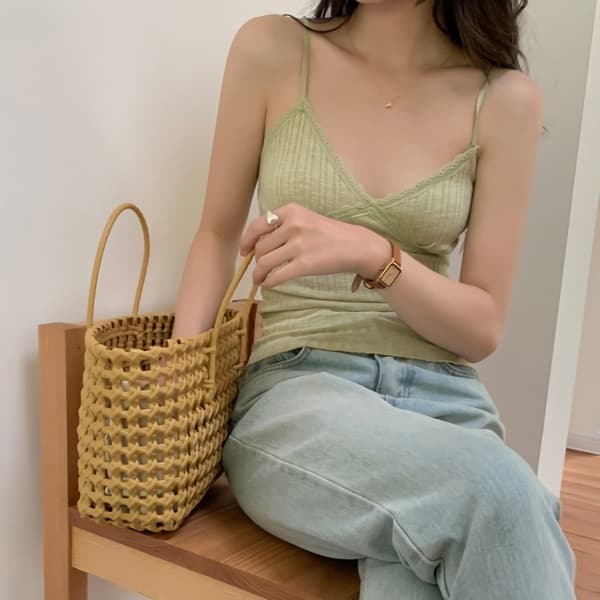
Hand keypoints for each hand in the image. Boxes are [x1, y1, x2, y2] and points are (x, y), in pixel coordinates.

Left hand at [239, 203, 388, 287]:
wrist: (356, 246)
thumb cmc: (329, 234)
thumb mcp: (305, 219)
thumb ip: (283, 226)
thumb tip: (256, 245)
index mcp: (291, 211)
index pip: (258, 225)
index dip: (247, 240)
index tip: (245, 250)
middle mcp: (293, 225)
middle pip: (260, 247)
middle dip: (257, 259)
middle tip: (260, 267)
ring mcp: (299, 245)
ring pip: (265, 262)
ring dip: (259, 273)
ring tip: (260, 278)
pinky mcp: (305, 264)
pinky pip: (277, 276)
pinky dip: (268, 282)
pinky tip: (269, 284)